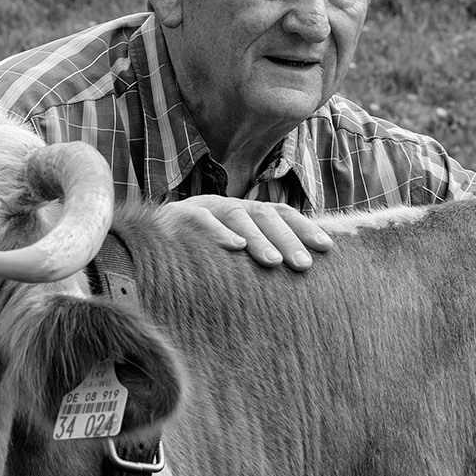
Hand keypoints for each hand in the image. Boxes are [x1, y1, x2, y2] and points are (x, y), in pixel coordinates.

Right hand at [172, 195, 332, 270]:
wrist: (148, 239)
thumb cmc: (201, 252)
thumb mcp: (234, 251)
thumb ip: (260, 255)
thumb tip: (303, 269)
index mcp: (247, 212)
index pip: (281, 214)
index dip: (304, 228)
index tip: (326, 248)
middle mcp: (231, 206)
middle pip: (265, 215)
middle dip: (286, 239)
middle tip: (303, 265)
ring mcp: (205, 208)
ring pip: (237, 216)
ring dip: (257, 238)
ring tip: (272, 261)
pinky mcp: (179, 217)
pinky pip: (201, 220)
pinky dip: (218, 232)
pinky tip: (234, 247)